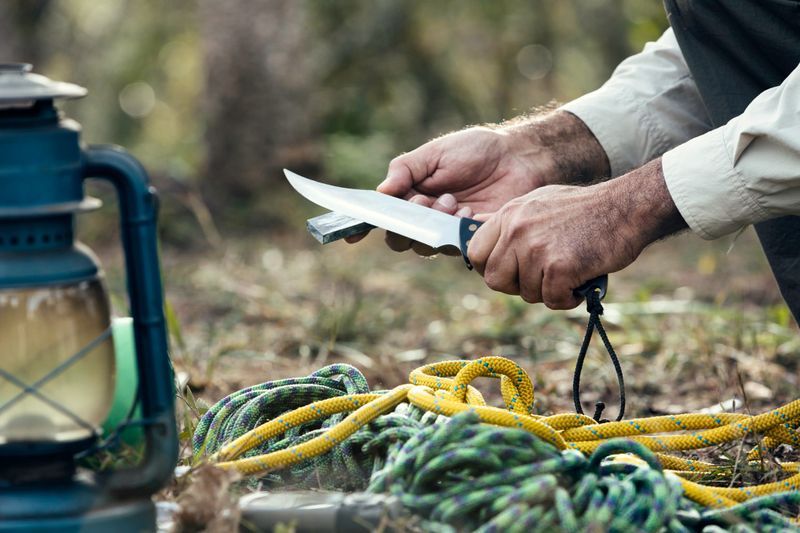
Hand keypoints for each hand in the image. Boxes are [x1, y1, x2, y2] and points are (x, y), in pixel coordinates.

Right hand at [346, 126, 548, 253]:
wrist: (518, 158)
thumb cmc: (475, 152)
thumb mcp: (435, 153)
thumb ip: (405, 170)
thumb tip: (381, 192)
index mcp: (410, 196)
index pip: (382, 217)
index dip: (363, 227)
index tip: (352, 234)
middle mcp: (425, 218)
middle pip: (399, 238)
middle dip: (407, 221)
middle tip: (424, 201)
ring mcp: (448, 232)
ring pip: (425, 245)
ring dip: (434, 222)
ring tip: (453, 200)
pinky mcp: (472, 240)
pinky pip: (454, 246)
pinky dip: (458, 227)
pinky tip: (471, 209)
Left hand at [468, 158, 686, 308]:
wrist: (627, 207)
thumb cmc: (585, 209)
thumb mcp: (538, 202)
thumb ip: (507, 219)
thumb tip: (472, 226)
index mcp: (509, 214)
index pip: (475, 253)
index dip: (490, 269)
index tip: (510, 272)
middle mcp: (517, 230)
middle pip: (495, 280)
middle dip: (517, 286)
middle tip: (542, 279)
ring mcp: (536, 248)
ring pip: (527, 293)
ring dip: (549, 291)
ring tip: (570, 273)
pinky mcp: (559, 267)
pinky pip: (553, 300)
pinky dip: (569, 298)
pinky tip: (580, 282)